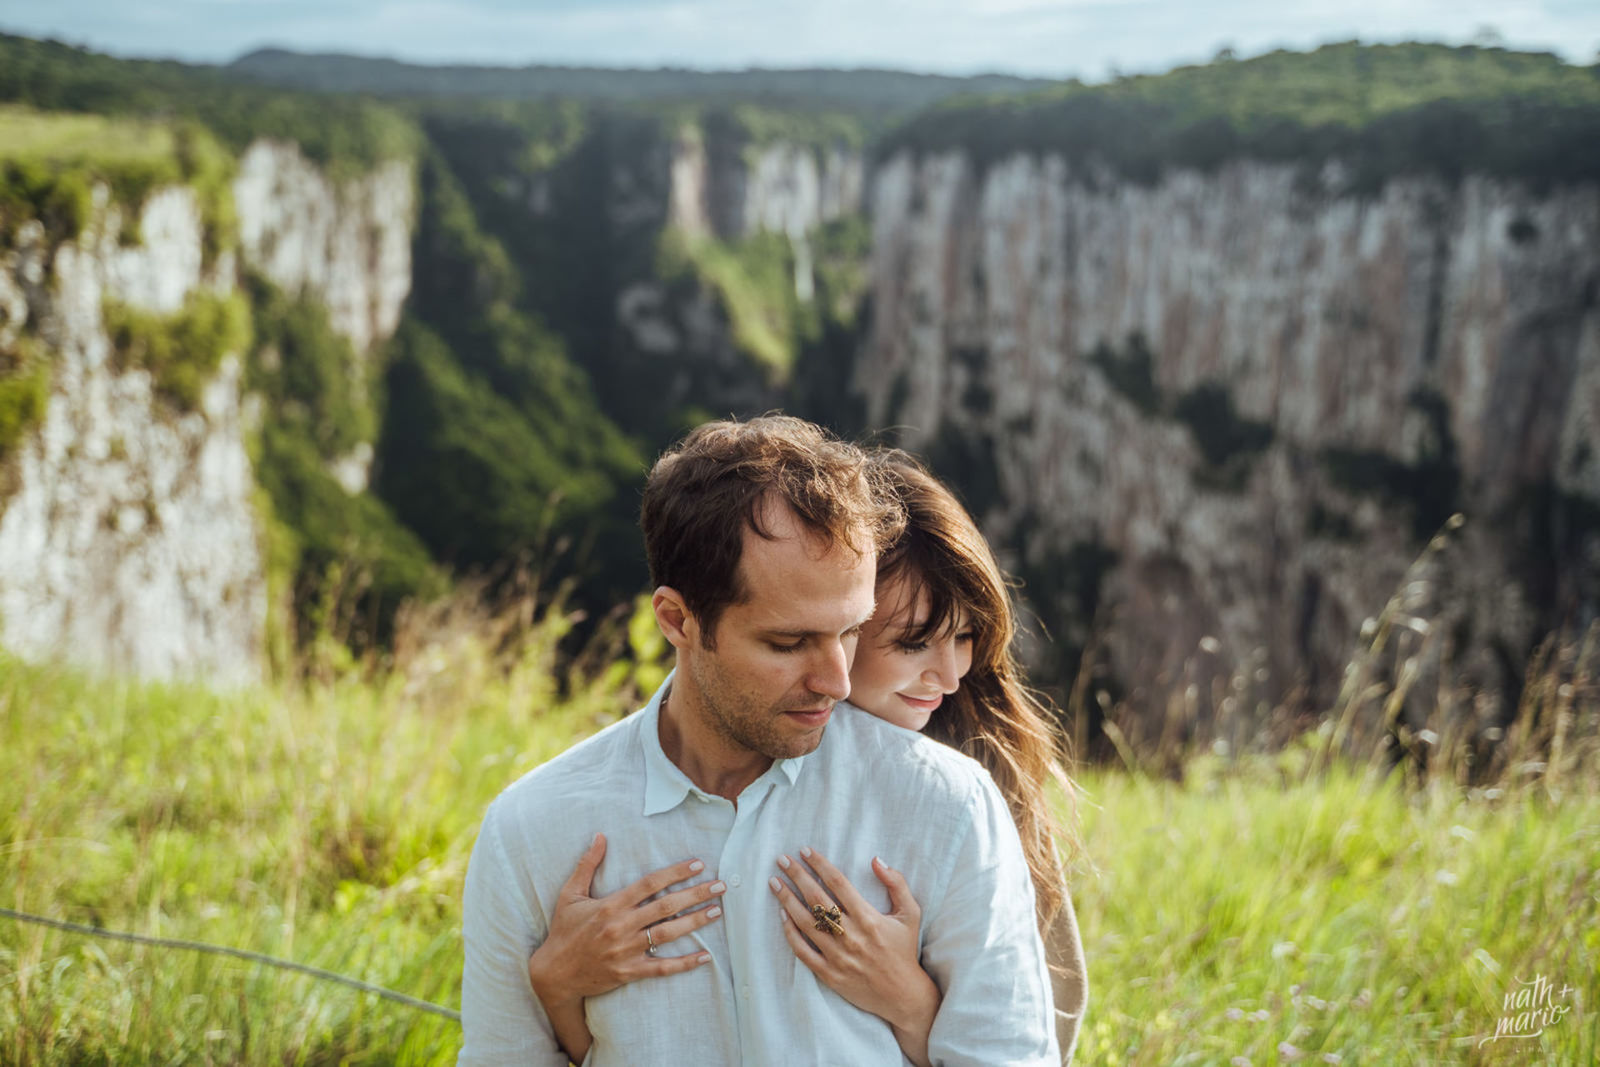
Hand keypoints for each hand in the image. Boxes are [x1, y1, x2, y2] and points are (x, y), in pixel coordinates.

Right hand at [528, 833, 723, 1011]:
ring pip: (668, 934)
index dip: (675, 872)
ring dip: (695, 922)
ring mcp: (626, 951)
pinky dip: (685, 963)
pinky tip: (705, 956)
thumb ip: (587, 865)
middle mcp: (621, 926)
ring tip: (716, 911)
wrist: (553, 974)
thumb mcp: (570, 895)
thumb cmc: (563, 931)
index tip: (698, 864)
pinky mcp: (629, 973)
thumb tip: (600, 835)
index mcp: (610, 905)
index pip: (650, 884)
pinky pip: (662, 968)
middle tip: (720, 885)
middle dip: (695, 894)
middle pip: (666, 906)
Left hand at [769, 847, 940, 1063]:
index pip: (838, 883)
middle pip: (817, 898)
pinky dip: (790, 933)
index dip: (820, 864)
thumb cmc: (904, 950)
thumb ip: (897, 884)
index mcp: (869, 918)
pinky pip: (803, 951)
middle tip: (782, 860)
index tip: (805, 850)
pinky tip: (782, 916)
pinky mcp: (829, 974)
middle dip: (797, 875)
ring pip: (806, 923)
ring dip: (787, 900)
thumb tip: (876, 859)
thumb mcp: (911, 914)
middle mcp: (851, 935)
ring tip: (775, 883)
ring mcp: (838, 956)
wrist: (902, 995)